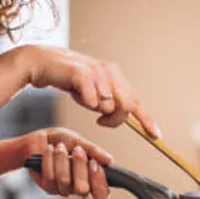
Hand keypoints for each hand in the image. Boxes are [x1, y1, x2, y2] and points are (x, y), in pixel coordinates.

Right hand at [17, 45, 160, 136]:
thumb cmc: (69, 80)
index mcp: (115, 75)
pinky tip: (77, 95)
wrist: (44, 64)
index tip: (155, 135)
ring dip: (94, 110)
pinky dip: (86, 103)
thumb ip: (109, 103)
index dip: (146, 119)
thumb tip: (124, 119)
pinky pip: (93, 100)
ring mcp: (97, 71)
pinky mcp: (82, 73)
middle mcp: (110, 71)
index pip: (135, 100)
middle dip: (114, 120)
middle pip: (126, 106)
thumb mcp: (94, 93)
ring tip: (83, 98)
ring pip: (108, 106)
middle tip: (100, 121)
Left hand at [24, 128, 113, 198]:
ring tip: (60, 147)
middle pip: (83, 190)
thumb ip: (94, 151)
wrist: (40, 139)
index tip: (94, 163)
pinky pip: (50, 177)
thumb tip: (109, 161)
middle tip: (78, 151)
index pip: (102, 194)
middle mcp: (79, 187)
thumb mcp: (80, 141)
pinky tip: (49, 151)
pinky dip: (50, 159)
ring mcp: (63, 189)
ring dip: (63, 159)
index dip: (99, 182)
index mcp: (92, 178)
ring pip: (65, 181)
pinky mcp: (48, 187)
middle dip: (79, 167)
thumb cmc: (62, 141)